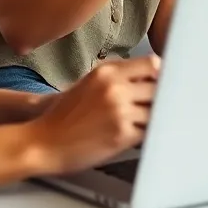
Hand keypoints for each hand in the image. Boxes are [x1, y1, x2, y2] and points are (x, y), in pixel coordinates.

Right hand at [24, 56, 159, 174]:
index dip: (162, 75)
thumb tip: (154, 73)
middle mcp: (115, 88)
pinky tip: (139, 136)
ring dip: (154, 119)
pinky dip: (147, 135)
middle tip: (161, 107)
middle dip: (161, 99)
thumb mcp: (90, 83)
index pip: (152, 64)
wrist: (43, 142)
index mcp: (108, 72)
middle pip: (159, 88)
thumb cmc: (65, 115)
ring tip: (148, 123)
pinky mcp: (121, 135)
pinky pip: (148, 132)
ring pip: (156, 111)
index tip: (165, 84)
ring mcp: (119, 111)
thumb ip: (118, 76)